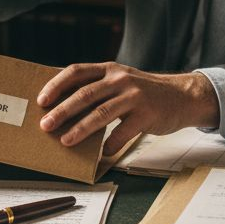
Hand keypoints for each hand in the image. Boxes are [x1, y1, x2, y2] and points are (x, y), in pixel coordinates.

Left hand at [36, 63, 220, 155]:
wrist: (183, 96)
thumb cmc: (144, 92)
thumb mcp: (121, 80)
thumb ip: (97, 87)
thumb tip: (62, 104)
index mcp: (109, 69)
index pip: (77, 72)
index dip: (56, 84)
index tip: (41, 100)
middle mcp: (120, 79)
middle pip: (85, 95)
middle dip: (62, 111)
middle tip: (45, 125)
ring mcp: (135, 96)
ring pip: (101, 113)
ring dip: (80, 129)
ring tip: (65, 140)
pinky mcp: (147, 114)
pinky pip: (123, 132)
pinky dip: (110, 145)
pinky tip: (101, 154)